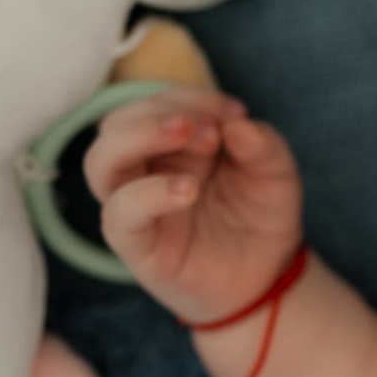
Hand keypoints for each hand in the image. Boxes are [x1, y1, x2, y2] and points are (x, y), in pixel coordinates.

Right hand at [80, 86, 302, 324]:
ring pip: (100, 161)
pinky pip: (119, 215)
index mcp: (170, 145)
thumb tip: (239, 124)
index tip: (235, 112)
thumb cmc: (260, 217)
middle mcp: (145, 170)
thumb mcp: (276, 174)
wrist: (266, 278)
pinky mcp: (137, 245)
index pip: (155, 103)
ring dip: (140, 137)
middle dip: (160, 112)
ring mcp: (136, 206)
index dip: (191, 97)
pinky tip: (186, 190)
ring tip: (195, 138)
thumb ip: (263, 144)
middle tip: (210, 131)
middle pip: (116, 124)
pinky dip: (145, 195)